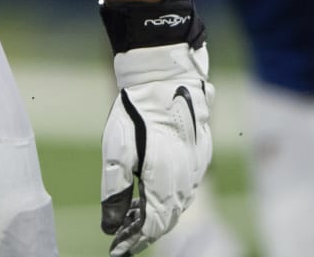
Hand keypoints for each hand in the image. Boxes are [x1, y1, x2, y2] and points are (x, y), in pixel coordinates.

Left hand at [98, 0, 215, 256]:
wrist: (164, 74)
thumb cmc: (134, 110)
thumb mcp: (116, 150)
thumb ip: (116, 191)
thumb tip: (110, 226)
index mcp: (165, 179)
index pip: (153, 224)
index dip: (134, 240)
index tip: (117, 250)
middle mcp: (187, 177)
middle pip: (169, 217)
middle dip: (146, 232)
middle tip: (125, 239)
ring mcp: (198, 164)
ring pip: (181, 203)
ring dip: (161, 216)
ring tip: (138, 222)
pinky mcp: (202, 152)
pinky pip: (189, 187)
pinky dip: (173, 199)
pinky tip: (160, 197)